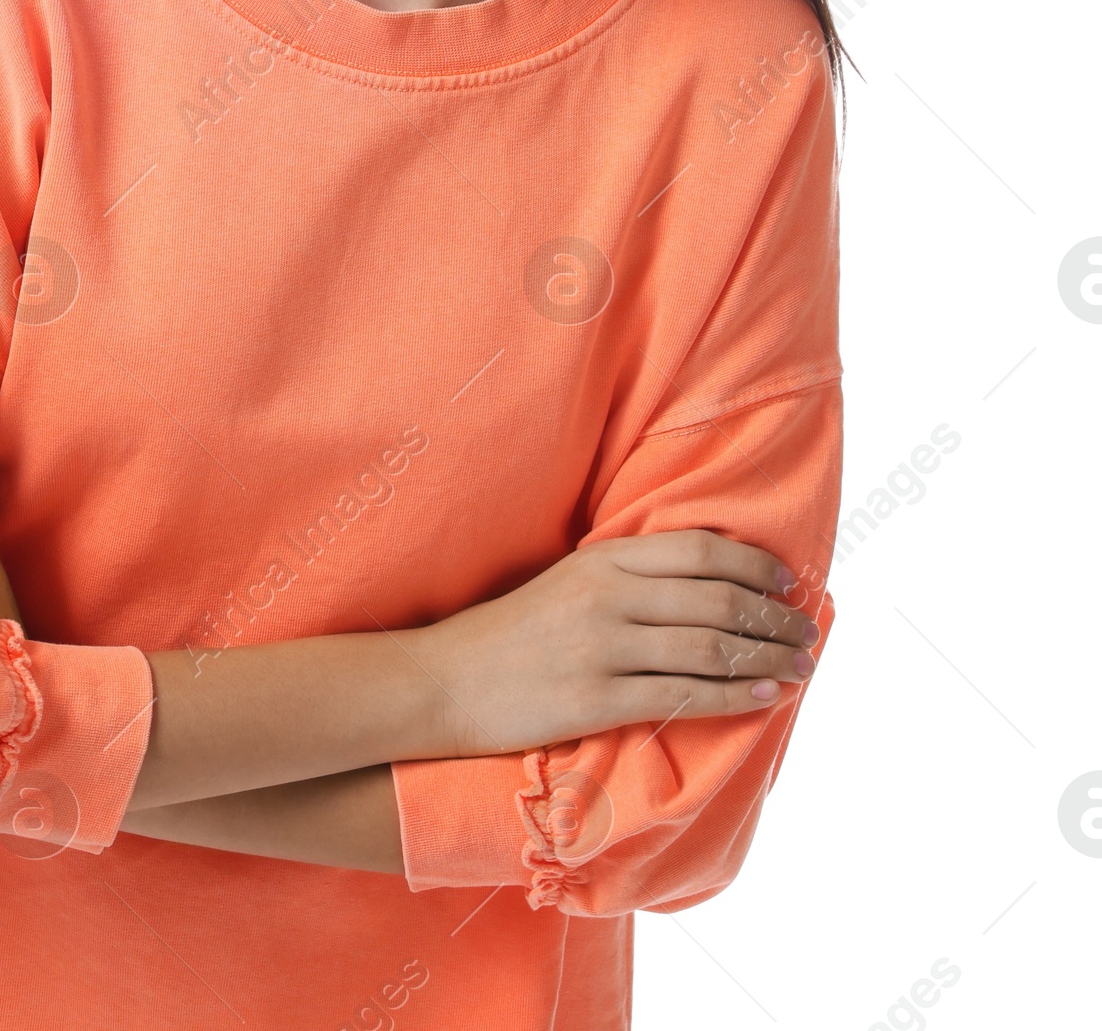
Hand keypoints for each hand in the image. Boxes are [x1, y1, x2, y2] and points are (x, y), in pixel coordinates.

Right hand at [411, 529, 821, 756]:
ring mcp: (602, 648)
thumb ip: (623, 576)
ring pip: (709, 648)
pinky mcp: (596, 700)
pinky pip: (683, 696)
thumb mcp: (563, 581)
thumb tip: (698, 579)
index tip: (787, 582)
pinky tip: (764, 697)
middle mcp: (607, 597)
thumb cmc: (507, 634)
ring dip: (766, 657)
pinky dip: (734, 696)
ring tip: (800, 666)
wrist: (443, 682)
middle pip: (715, 600)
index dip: (752, 566)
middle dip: (773, 617)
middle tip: (809, 630)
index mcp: (601, 560)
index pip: (698, 551)